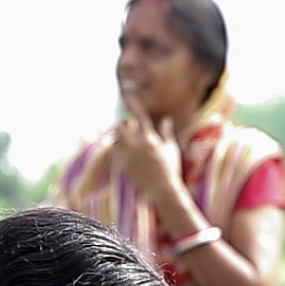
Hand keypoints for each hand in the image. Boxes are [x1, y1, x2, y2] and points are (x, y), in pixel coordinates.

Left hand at [112, 90, 182, 207]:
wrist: (162, 188)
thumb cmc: (170, 168)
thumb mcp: (170, 148)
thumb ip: (166, 133)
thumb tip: (166, 120)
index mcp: (149, 138)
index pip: (140, 117)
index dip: (134, 105)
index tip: (129, 97)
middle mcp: (137, 145)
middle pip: (121, 127)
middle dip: (121, 125)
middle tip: (123, 127)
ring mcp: (128, 155)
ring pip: (115, 140)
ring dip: (118, 139)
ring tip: (123, 142)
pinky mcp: (123, 165)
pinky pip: (114, 154)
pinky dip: (116, 151)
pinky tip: (122, 154)